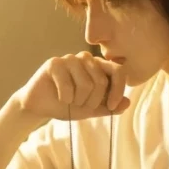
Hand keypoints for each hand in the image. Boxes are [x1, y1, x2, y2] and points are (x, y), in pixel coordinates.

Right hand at [13, 51, 129, 120]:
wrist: (42, 107)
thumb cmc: (70, 104)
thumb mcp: (93, 109)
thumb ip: (111, 107)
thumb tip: (127, 103)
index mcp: (100, 66)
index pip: (119, 71)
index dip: (118, 91)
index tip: (111, 106)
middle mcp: (87, 59)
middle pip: (101, 81)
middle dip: (92, 101)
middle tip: (81, 105)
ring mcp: (70, 58)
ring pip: (86, 84)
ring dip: (78, 101)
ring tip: (70, 101)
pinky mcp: (54, 63)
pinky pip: (68, 86)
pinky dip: (64, 98)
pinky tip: (58, 97)